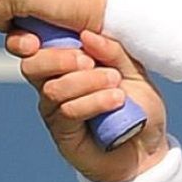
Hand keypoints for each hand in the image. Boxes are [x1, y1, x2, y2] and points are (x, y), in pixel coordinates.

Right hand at [11, 27, 169, 181]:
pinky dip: (93, 102)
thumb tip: (87, 35)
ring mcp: (55, 110)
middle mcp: (53, 83)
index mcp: (66, 62)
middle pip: (33, 65)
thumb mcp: (133, 70)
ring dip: (86, 82)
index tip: (63, 33)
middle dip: (59, 58)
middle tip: (89, 61)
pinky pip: (68, 112)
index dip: (35, 36)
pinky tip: (116, 100)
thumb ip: (112, 51)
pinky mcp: (63, 134)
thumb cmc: (139, 104)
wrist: (148, 147)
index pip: (38, 43)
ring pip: (54, 89)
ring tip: (115, 82)